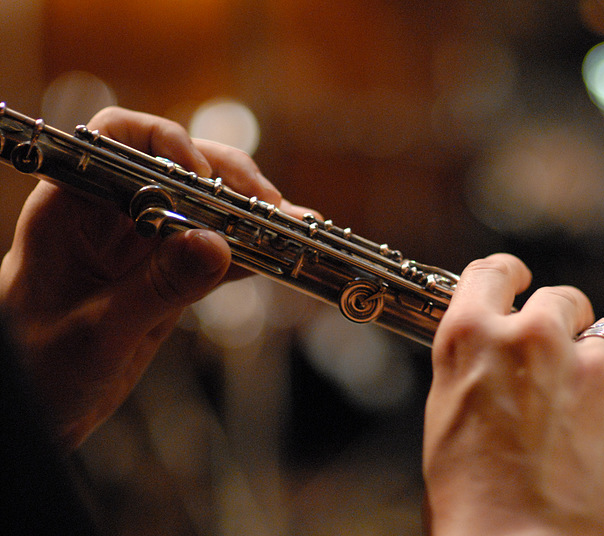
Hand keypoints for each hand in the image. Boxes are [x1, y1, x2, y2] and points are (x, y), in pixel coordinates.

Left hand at [0, 107, 306, 449]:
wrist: (39, 406)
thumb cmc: (37, 368)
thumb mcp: (96, 332)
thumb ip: (156, 288)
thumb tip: (216, 245)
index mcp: (71, 210)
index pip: (115, 141)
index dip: (164, 141)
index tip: (206, 176)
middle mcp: (111, 216)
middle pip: (177, 167)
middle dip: (228, 180)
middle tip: (270, 209)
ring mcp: (143, 244)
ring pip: (204, 207)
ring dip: (250, 216)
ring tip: (295, 230)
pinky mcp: (167, 273)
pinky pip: (214, 251)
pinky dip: (250, 253)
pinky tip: (281, 259)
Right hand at [423, 253, 603, 535]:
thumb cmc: (466, 492)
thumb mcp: (445, 410)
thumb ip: (473, 364)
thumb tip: (493, 347)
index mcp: (472, 336)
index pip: (492, 273)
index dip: (508, 276)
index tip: (520, 283)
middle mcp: (530, 339)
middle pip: (561, 298)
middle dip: (562, 318)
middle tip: (558, 347)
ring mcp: (587, 370)